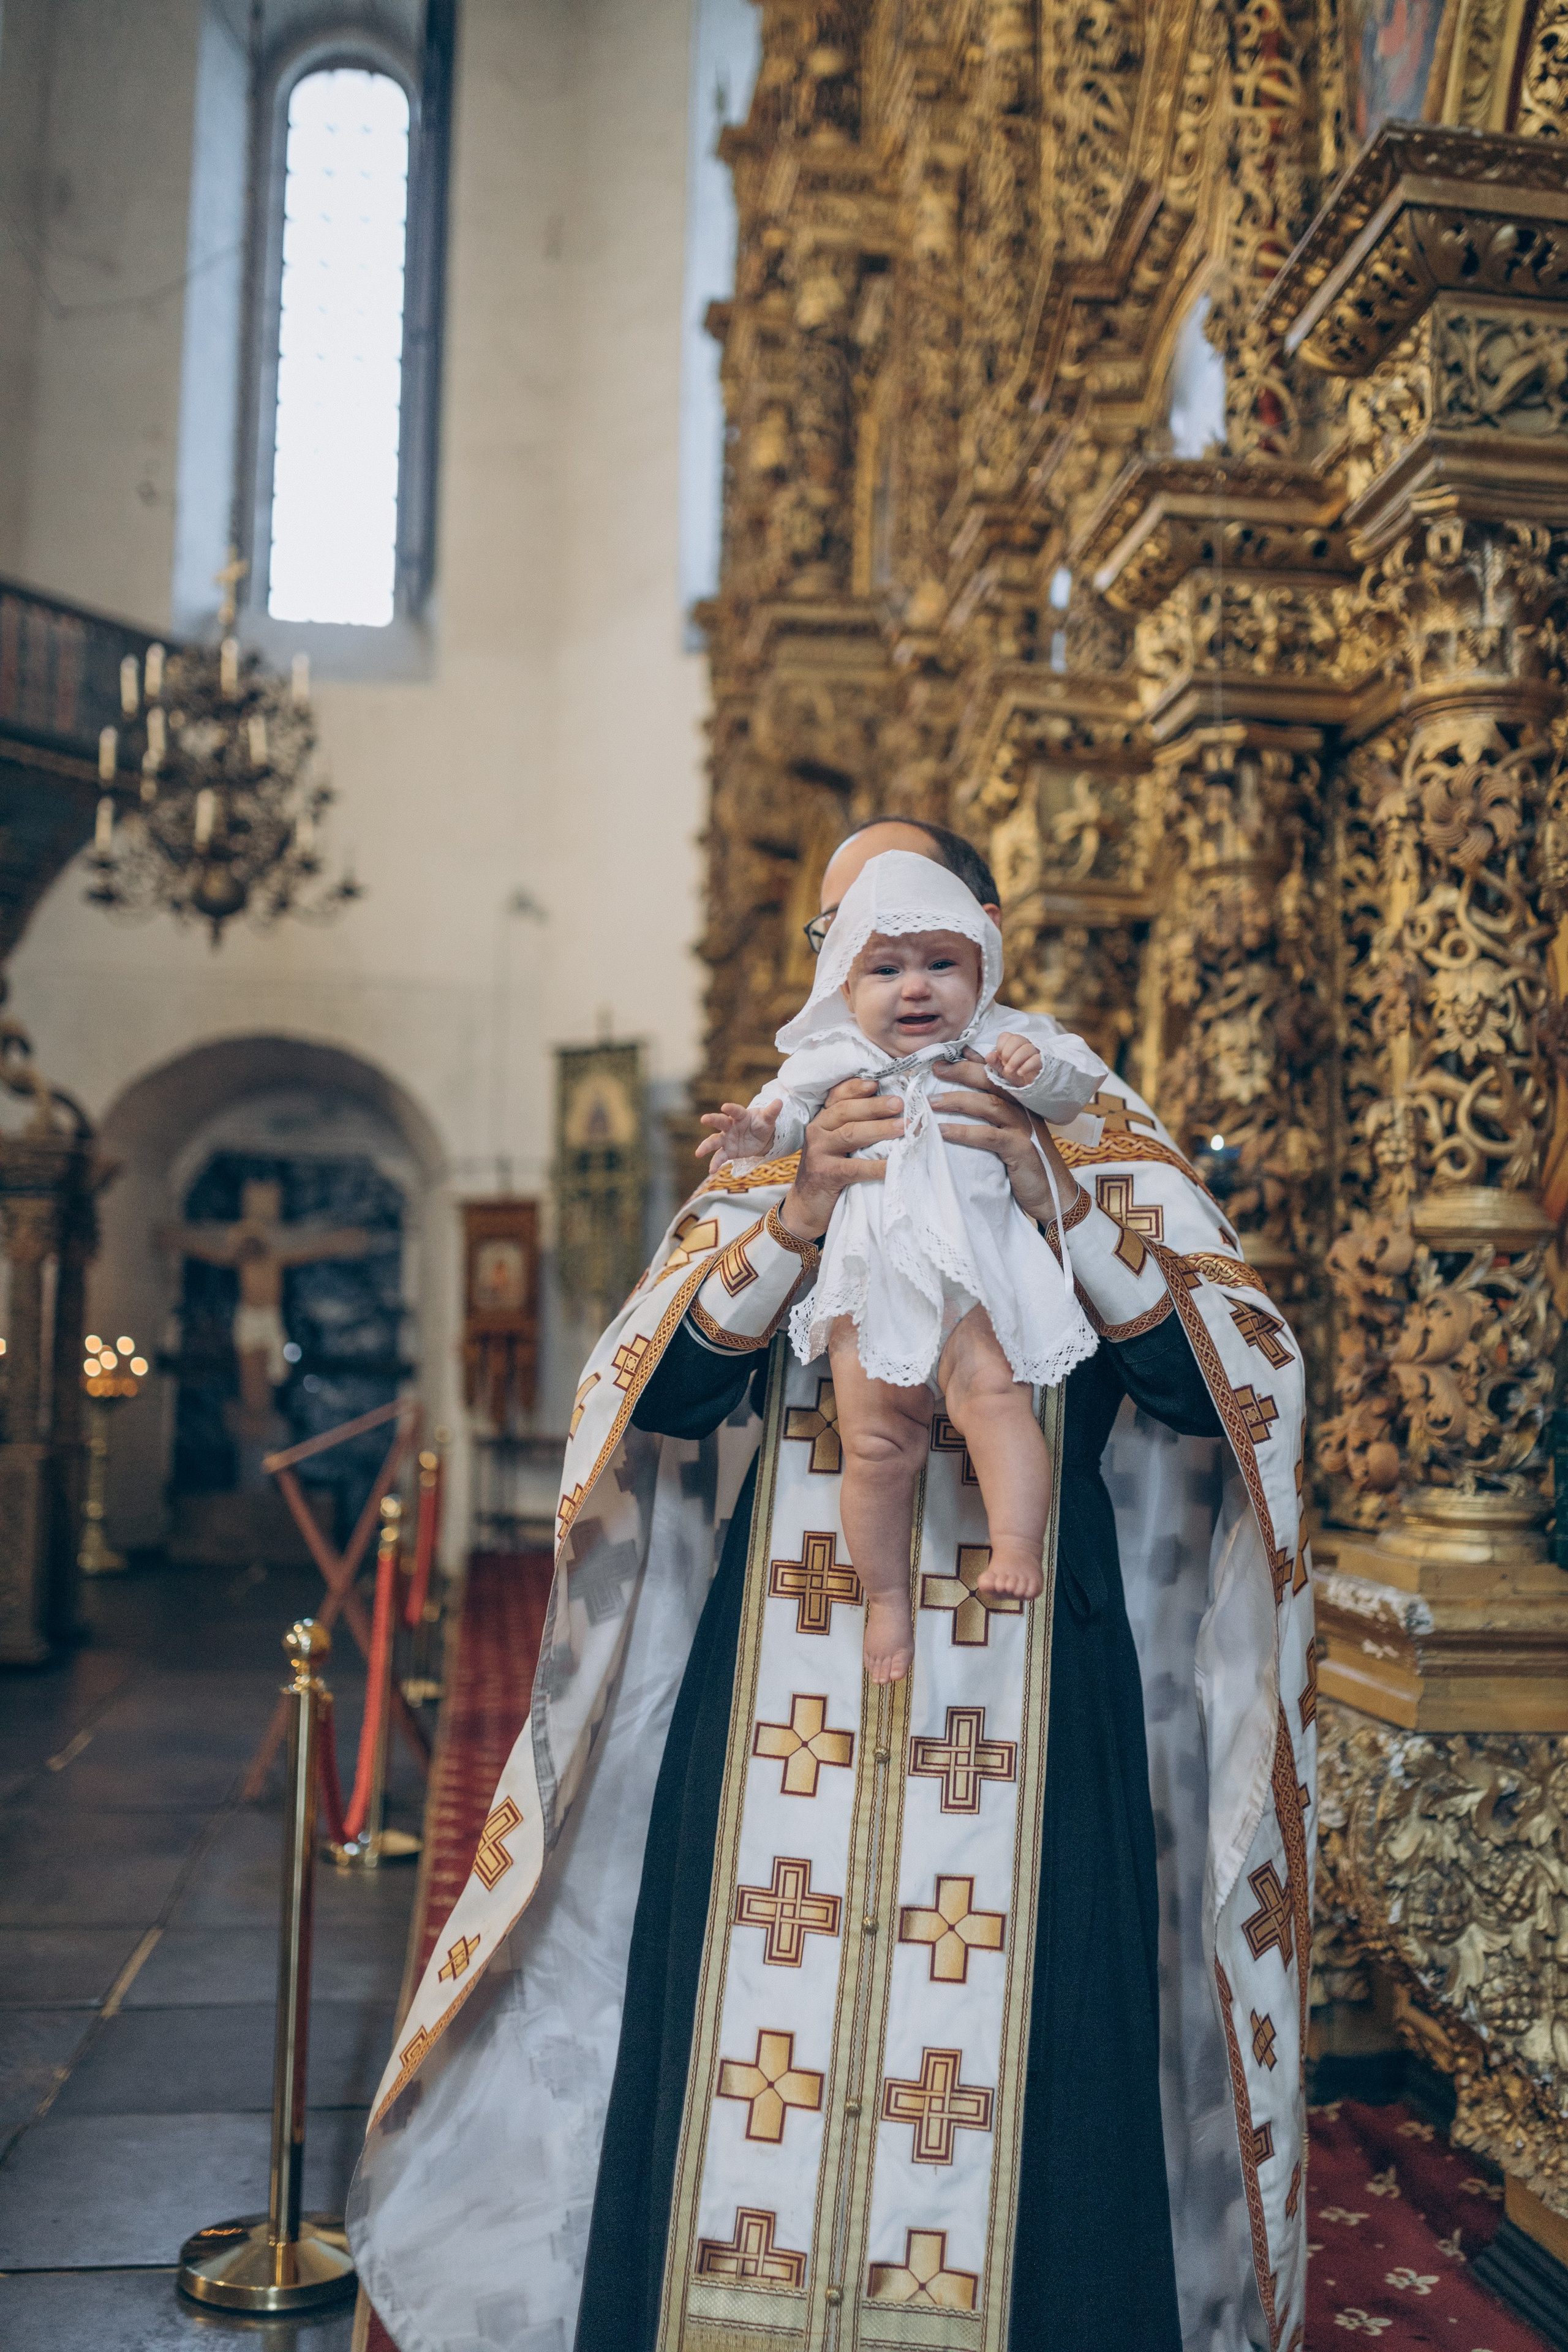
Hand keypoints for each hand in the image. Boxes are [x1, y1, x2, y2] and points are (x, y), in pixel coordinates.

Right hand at [696, 1101, 778, 1162]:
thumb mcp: (768, 1119)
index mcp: (740, 1115)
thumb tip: (780, 1101)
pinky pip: (720, 1157)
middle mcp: (730, 1126)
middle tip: (704, 1119)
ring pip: (714, 1141)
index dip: (731, 1109)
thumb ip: (772, 1112)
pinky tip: (711, 1171)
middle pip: (720, 1122)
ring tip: (698, 1153)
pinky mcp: (728, 1151)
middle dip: (712, 1120)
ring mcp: (727, 1139)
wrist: (760, 1138)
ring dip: (706, 1146)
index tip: (724, 1106)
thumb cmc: (762, 1124)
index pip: (735, 1111)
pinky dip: (715, 1164)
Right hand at [779, 1077, 900, 1241]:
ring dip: (879, 1129)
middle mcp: (817, 1131)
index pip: (837, 1096)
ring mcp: (818, 1152)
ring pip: (850, 1134)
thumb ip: (854, 1127)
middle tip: (900, 1103)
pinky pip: (855, 1168)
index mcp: (822, 1120)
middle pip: (846, 1111)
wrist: (806, 1207)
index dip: (856, 1087)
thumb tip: (895, 1111)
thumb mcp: (837, 1144)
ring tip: (903, 1127)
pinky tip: (894, 1165)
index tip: (878, 1082)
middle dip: (875, 1106)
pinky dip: (877, 1166)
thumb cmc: (831, 1171)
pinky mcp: (826, 1175)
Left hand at [931, 1054, 1080, 1224]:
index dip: (973, 1060)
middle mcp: (1024, 1109)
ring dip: (957, 1100)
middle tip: (936, 1069)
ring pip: (988, 1104)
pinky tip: (944, 1132)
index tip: (947, 1055)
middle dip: (961, 1071)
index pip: (997, 1072)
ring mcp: (1023, 1128)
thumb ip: (991, 1114)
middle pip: (991, 1080)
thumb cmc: (1026, 1163)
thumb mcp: (1010, 1133)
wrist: (1054, 1195)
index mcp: (1021, 1101)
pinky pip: (988, 1136)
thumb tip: (963, 1098)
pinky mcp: (1020, 1149)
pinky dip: (964, 1132)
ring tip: (931, 1102)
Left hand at [987, 1031, 1042, 1088]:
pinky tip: (1020, 1073)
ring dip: (1015, 1060)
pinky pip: (1037, 1059)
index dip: (1000, 1047)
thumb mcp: (1003, 1070)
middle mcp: (1025, 1044)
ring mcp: (1035, 1052)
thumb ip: (995, 1063)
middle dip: (1007, 1053)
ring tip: (1009, 1071)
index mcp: (1013, 1044)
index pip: (1005, 1036)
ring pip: (1027, 1048)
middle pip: (1016, 1039)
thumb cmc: (1016, 1074)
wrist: (1030, 1087)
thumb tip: (989, 1056)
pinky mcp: (1043, 1061)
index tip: (1000, 1059)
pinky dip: (1026, 1066)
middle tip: (1005, 1065)